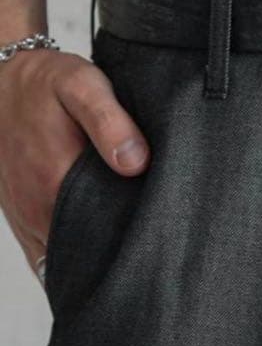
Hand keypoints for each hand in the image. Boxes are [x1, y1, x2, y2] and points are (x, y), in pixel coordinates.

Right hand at [0, 48, 149, 279]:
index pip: (101, 237)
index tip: (162, 246)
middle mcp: (36, 209)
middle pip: (85, 254)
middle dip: (118, 260)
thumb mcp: (82, 86)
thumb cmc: (47, 82)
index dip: (132, 247)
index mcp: (54, 181)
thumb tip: (136, 163)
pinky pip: (45, 254)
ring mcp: (26, 217)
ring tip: (135, 258)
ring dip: (95, 263)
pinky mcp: (22, 216)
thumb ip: (109, 122)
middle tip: (158, 255)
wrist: (2, 82)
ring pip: (64, 259)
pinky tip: (100, 255)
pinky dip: (71, 259)